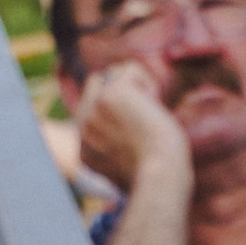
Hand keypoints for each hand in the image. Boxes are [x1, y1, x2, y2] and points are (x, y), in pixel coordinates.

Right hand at [73, 60, 191, 198]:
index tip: (139, 131)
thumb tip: (123, 111)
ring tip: (149, 117)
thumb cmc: (159, 173)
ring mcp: (92, 110)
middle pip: (97, 86)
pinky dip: (149, 85)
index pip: (93, 110)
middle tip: (146, 125)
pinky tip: (153, 108)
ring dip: (137, 91)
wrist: (162, 176)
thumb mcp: (129, 163)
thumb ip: (116, 142)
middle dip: (126, 98)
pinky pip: (129, 69)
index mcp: (84, 151)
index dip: (119, 112)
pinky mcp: (108, 94)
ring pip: (112, 74)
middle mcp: (83, 129)